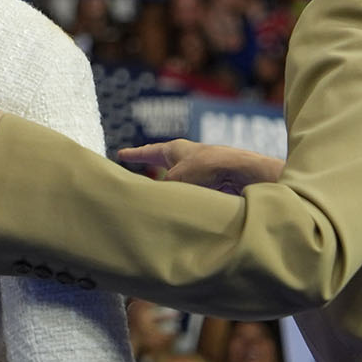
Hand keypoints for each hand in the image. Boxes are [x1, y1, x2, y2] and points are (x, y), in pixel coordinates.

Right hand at [117, 139, 282, 194]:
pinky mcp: (211, 184)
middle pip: (163, 165)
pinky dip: (184, 201)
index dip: (134, 155)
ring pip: (177, 183)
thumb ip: (162, 191)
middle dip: (151, 171)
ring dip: (169, 192)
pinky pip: (191, 194)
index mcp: (174, 150)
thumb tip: (155, 204)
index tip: (121, 153)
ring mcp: (199, 171)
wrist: (240, 172)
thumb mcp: (176, 178)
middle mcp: (186, 158)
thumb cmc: (207, 167)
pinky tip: (181, 211)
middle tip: (138, 172)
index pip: (148, 152)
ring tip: (159, 203)